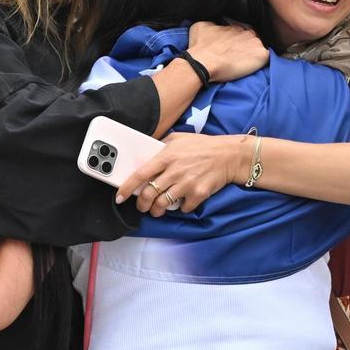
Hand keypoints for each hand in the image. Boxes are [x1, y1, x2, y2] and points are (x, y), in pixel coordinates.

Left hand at [116, 133, 251, 215]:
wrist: (229, 155)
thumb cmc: (203, 146)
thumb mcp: (178, 139)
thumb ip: (160, 147)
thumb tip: (146, 155)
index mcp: (166, 157)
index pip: (140, 174)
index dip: (126, 188)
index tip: (120, 197)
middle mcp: (174, 171)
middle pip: (149, 194)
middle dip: (142, 204)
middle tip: (142, 206)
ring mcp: (187, 184)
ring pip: (162, 205)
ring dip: (157, 210)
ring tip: (158, 209)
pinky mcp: (198, 194)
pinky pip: (183, 208)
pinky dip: (181, 208)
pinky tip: (182, 202)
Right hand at [186, 21, 268, 82]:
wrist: (202, 63)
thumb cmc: (199, 47)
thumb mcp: (201, 26)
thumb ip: (213, 24)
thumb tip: (215, 25)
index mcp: (235, 26)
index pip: (242, 31)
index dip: (239, 41)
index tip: (233, 49)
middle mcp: (247, 32)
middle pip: (252, 38)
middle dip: (247, 46)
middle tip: (238, 56)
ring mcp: (255, 43)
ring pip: (259, 47)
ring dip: (254, 53)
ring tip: (245, 63)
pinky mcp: (261, 55)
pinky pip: (266, 57)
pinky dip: (261, 61)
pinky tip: (252, 66)